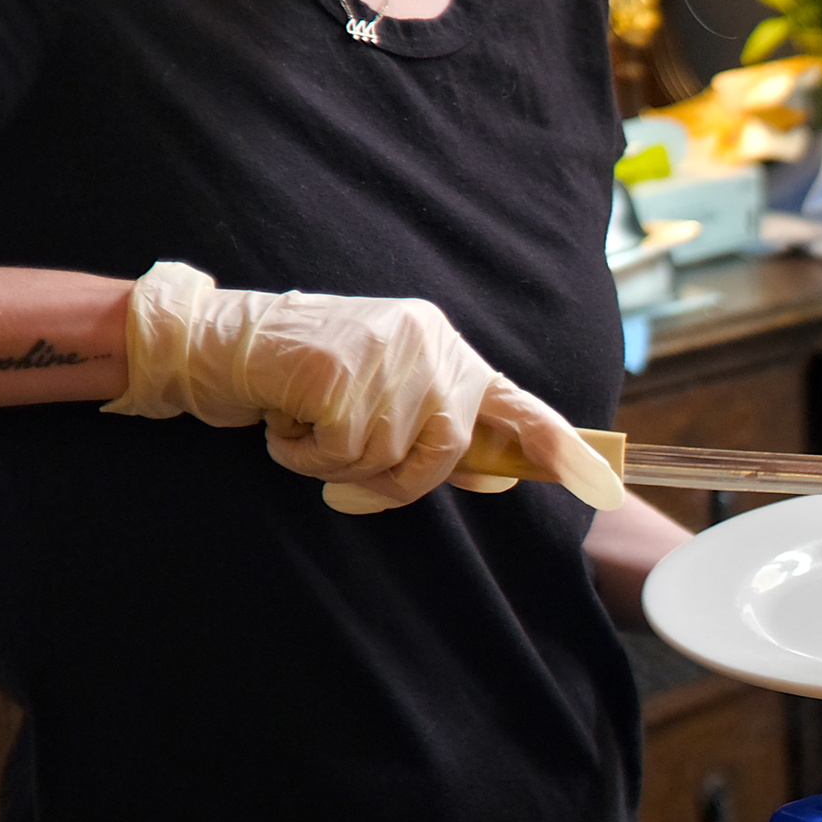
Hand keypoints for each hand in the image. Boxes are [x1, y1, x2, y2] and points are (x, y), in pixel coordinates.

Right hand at [110, 260, 624, 515]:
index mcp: (444, 345)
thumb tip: (494, 480)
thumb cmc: (300, 377)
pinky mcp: (340, 374)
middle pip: (445, 452)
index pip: (515, 402)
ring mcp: (386, 356)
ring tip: (305, 426)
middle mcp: (427, 344)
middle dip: (394, 478)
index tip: (602, 483)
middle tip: (342, 466)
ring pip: (390, 459)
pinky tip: (284, 420)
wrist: (219, 338)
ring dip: (338, 464)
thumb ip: (436, 430)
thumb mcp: (382, 395)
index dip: (559, 447)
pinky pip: (340, 455)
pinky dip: (303, 456)